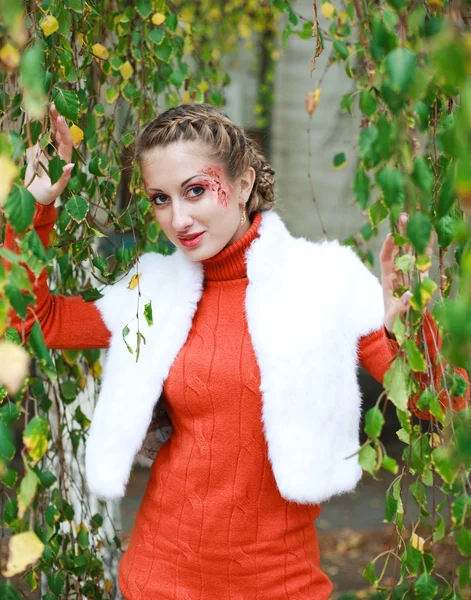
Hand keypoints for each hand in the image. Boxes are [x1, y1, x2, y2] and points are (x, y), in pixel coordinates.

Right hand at [25, 103, 74, 205]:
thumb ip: (64, 178)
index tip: (59, 118)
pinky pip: (38, 136)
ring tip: (48, 105)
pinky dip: (37, 126)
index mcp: (64, 161)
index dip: (63, 130)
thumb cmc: (47, 194)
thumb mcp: (56, 189)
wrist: (35, 197)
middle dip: (57, 120)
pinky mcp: (37, 152)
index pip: (66, 142)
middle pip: (59, 134)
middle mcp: (58, 154)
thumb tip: (71, 166)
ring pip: (50, 132)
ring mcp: (48, 151)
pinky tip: (35, 115)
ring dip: (49, 120)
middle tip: (54, 105)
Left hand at [380, 213, 433, 334]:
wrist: (400, 326)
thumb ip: (399, 307)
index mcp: (387, 279)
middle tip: (405, 216)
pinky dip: (427, 249)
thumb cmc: (392, 320)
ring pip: (412, 252)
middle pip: (399, 250)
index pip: (386, 259)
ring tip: (417, 219)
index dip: (388, 247)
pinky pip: (425, 261)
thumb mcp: (393, 316)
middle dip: (402, 234)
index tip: (392, 236)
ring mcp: (410, 274)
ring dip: (414, 237)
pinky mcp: (421, 278)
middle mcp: (398, 272)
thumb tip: (408, 296)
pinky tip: (431, 234)